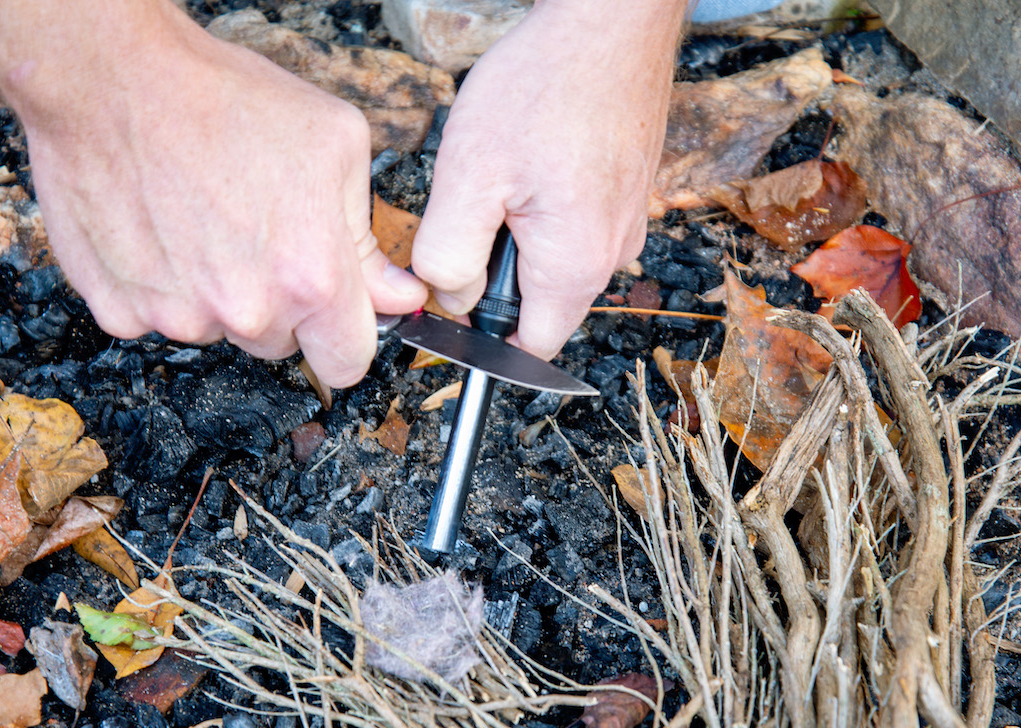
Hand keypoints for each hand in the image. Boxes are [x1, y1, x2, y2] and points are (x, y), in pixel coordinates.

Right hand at [0, 0, 426, 386]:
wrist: (112, 79)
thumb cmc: (226, 100)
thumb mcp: (335, 148)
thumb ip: (369, 241)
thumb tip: (401, 297)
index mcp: (310, 280)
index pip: (348, 364)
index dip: (346, 337)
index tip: (337, 313)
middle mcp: (245, 312)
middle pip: (281, 345)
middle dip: (281, 306)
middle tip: (260, 237)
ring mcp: (177, 318)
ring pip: (219, 331)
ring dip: (219, 296)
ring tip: (204, 222)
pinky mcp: (120, 312)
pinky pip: (157, 319)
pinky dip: (162, 287)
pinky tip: (161, 229)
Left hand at [409, 0, 685, 359]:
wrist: (609, 19)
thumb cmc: (545, 86)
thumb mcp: (469, 177)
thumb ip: (448, 256)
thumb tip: (448, 297)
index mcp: (575, 267)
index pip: (527, 348)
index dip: (481, 334)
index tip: (454, 295)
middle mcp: (613, 255)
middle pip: (538, 304)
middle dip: (496, 275)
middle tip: (476, 207)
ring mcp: (627, 222)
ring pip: (554, 262)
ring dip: (519, 236)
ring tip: (507, 173)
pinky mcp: (626, 192)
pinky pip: (575, 225)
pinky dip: (545, 207)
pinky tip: (533, 159)